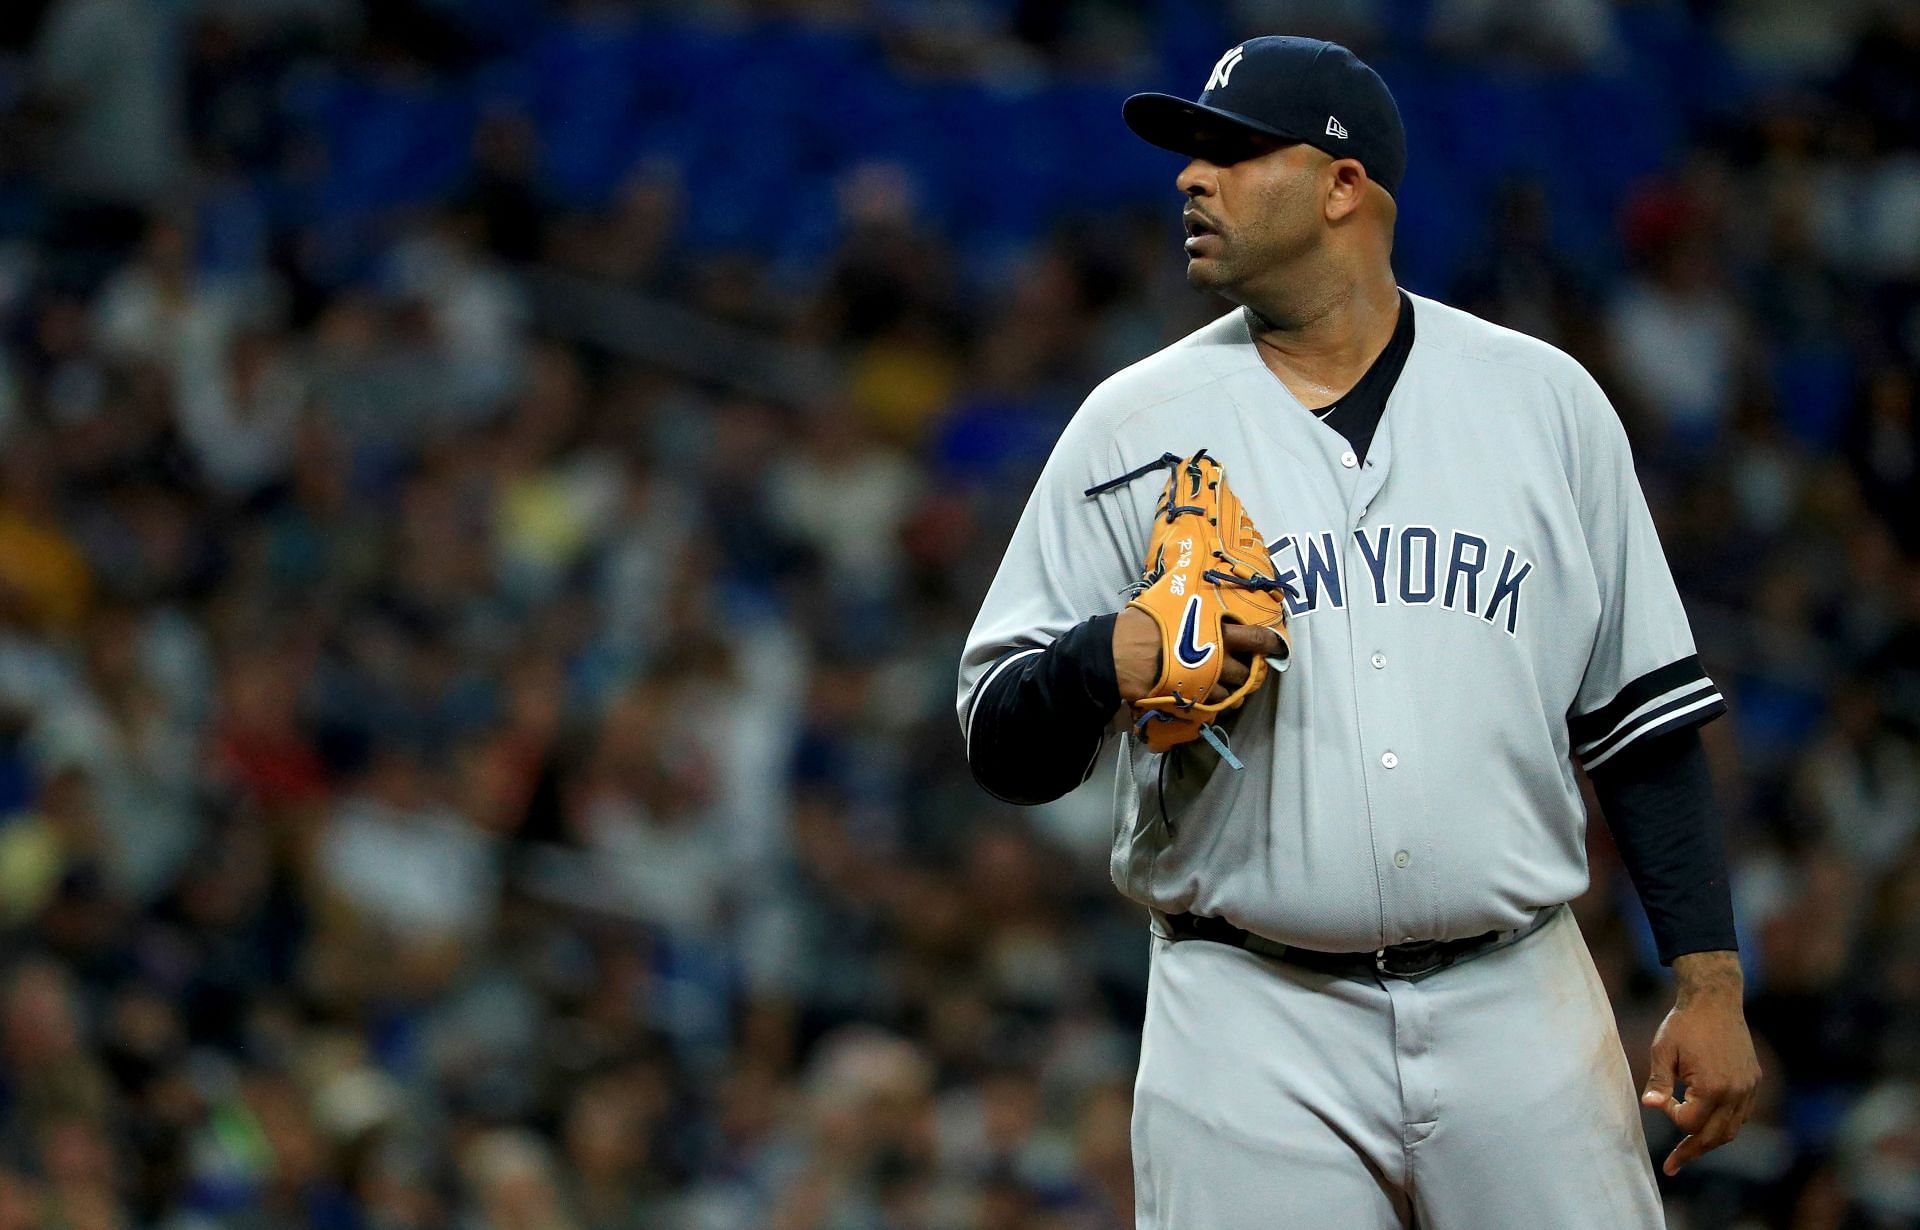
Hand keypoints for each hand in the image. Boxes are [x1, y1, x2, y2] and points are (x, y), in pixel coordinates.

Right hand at [1111, 608, 1285, 704]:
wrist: (1120, 656)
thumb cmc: (1141, 624)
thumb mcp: (1169, 599)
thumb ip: (1190, 599)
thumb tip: (1195, 582)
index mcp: (1217, 630)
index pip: (1257, 639)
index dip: (1270, 644)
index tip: (1276, 647)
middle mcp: (1219, 658)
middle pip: (1247, 671)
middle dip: (1247, 672)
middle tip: (1244, 669)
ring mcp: (1208, 683)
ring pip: (1232, 692)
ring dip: (1231, 691)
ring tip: (1225, 688)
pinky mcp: (1194, 701)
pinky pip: (1212, 706)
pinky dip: (1213, 704)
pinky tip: (1206, 698)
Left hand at [1641, 950, 1760, 1175]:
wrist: (1714, 1000)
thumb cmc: (1683, 1024)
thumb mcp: (1662, 1050)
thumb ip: (1659, 1082)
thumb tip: (1650, 1107)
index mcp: (1713, 1086)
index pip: (1691, 1123)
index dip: (1674, 1117)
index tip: (1664, 1100)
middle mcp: (1737, 1092)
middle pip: (1715, 1136)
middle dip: (1692, 1152)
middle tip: (1672, 1167)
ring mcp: (1749, 1088)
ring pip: (1732, 1130)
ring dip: (1710, 1141)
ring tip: (1689, 1150)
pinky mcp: (1754, 1081)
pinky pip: (1741, 1115)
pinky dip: (1724, 1125)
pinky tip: (1707, 1124)